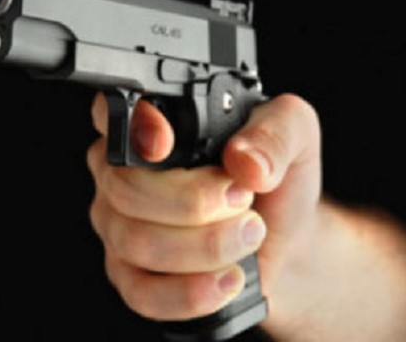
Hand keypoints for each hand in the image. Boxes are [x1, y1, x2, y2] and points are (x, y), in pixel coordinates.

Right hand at [86, 92, 321, 320]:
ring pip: (136, 243)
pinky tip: (228, 278)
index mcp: (149, 125)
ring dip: (205, 245)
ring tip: (249, 234)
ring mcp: (120, 228)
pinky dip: (191, 291)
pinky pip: (143, 292)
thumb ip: (275, 132)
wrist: (286, 239)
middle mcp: (122, 174)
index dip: (130, 126)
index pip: (110, 113)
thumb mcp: (295, 134)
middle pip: (124, 188)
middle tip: (243, 199)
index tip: (166, 146)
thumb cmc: (277, 179)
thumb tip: (245, 162)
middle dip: (193, 201)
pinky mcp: (131, 278)